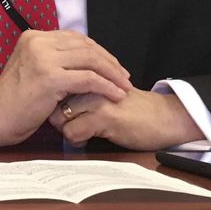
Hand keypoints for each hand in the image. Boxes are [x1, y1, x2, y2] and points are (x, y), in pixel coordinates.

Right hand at [0, 29, 132, 147]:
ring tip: (124, 86)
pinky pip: (87, 79)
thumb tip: (82, 61)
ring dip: (111, 73)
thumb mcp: (31, 68)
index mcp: (34, 37)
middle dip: (109, 61)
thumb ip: (52, 59)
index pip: (75, 38)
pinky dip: (105, 86)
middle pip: (85, 46)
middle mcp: (38, 42)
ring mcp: (44, 58)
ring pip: (90, 60)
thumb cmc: (14, 100)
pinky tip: (115, 94)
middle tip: (123, 76)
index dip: (97, 51)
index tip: (112, 65)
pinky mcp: (50, 77)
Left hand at [49, 88, 203, 150]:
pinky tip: (89, 137)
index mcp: (89, 70)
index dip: (52, 100)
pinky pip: (72, 131)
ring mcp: (96, 96)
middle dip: (55, 115)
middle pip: (52, 100)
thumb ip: (79, 88)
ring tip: (81, 130)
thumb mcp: (102, 90)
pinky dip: (76, 139)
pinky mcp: (105, 115)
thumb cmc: (129, 106)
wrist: (161, 117)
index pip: (54, 82)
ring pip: (58, 116)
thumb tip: (49, 99)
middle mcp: (91, 79)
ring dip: (64, 129)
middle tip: (70, 124)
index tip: (61, 110)